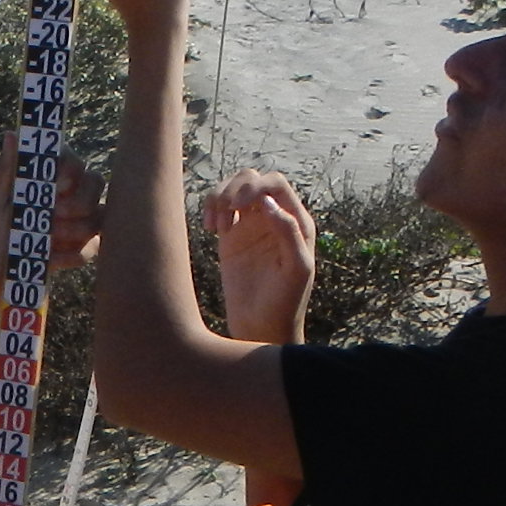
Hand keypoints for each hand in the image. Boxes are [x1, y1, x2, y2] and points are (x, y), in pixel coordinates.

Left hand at [0, 140, 103, 310]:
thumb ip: (5, 172)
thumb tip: (12, 134)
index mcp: (43, 179)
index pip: (73, 160)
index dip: (71, 169)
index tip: (55, 186)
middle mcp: (64, 195)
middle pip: (96, 183)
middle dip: (78, 202)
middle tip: (53, 217)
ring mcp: (75, 222)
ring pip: (99, 216)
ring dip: (72, 230)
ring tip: (45, 241)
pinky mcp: (78, 248)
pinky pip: (93, 247)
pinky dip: (71, 254)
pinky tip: (50, 260)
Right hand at [204, 169, 315, 344]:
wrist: (261, 326)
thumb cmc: (285, 301)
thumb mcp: (296, 269)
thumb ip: (288, 233)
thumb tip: (268, 203)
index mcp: (295, 221)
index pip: (275, 184)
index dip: (255, 186)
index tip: (237, 207)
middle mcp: (273, 218)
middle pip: (252, 180)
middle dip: (234, 188)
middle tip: (225, 211)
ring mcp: (250, 225)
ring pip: (232, 190)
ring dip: (219, 198)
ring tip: (216, 226)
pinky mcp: (231, 237)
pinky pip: (218, 209)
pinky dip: (210, 210)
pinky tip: (210, 229)